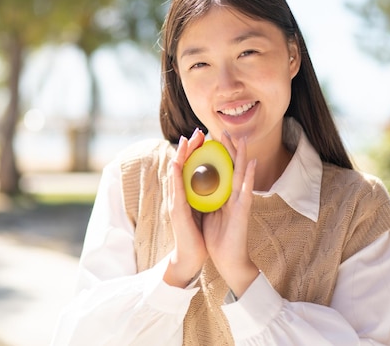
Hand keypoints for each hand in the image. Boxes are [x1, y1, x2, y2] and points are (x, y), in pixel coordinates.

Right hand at [163, 129, 208, 287]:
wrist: (191, 257)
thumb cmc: (198, 236)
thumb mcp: (203, 212)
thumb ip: (204, 198)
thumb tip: (213, 185)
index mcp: (187, 195)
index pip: (190, 168)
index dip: (194, 152)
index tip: (202, 137)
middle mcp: (178, 196)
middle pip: (181, 166)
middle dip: (188, 147)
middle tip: (195, 131)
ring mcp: (175, 202)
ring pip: (176, 173)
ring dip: (181, 155)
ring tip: (186, 139)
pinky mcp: (177, 211)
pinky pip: (176, 188)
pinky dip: (176, 173)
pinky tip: (178, 161)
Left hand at [202, 133, 258, 296]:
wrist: (226, 260)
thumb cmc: (216, 238)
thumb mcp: (205, 213)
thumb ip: (203, 199)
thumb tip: (193, 186)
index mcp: (221, 197)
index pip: (218, 171)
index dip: (213, 156)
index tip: (207, 140)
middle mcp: (232, 196)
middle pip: (230, 168)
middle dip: (227, 150)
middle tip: (223, 131)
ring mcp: (239, 202)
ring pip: (241, 174)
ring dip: (241, 156)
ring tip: (241, 139)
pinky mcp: (242, 211)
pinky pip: (246, 190)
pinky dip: (249, 176)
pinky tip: (252, 163)